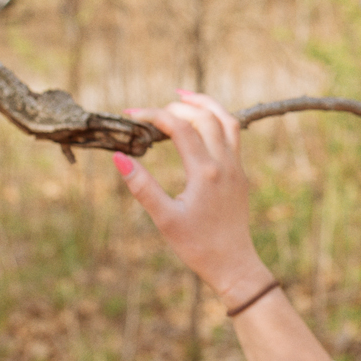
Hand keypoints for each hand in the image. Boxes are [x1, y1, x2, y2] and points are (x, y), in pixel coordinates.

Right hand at [115, 91, 269, 307]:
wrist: (234, 264)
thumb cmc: (197, 245)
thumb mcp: (165, 218)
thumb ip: (142, 186)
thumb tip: (119, 157)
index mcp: (205, 171)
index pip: (180, 127)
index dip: (154, 115)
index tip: (131, 114)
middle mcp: (225, 163)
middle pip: (205, 117)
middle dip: (178, 106)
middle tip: (152, 110)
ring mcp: (236, 167)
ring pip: (227, 120)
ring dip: (206, 104)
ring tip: (183, 96)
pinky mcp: (241, 174)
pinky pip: (234, 135)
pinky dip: (219, 119)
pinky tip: (204, 123)